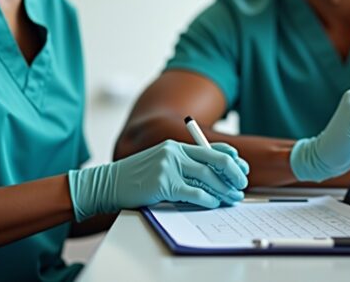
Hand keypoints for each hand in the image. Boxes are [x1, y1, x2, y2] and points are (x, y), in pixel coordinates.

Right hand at [68, 140, 248, 220]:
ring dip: (224, 189)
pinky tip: (214, 203)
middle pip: (214, 159)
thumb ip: (182, 164)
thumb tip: (212, 174)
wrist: (108, 183)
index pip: (211, 146)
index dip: (230, 157)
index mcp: (175, 145)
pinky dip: (207, 199)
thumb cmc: (135, 177)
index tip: (242, 168)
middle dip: (233, 173)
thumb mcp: (160, 163)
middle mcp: (174, 152)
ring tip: (233, 198)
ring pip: (207, 176)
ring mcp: (168, 166)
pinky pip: (193, 192)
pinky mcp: (163, 184)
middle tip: (242, 185)